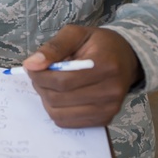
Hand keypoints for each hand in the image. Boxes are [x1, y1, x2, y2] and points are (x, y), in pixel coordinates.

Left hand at [22, 25, 143, 127]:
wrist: (126, 58)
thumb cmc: (99, 43)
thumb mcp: (76, 34)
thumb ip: (53, 47)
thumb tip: (31, 64)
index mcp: (105, 66)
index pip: (63, 81)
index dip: (40, 76)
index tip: (31, 68)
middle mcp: (111, 91)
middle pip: (60, 99)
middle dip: (41, 86)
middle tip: (38, 75)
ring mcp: (109, 109)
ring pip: (60, 114)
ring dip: (46, 100)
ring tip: (48, 85)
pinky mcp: (105, 119)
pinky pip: (68, 123)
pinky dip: (56, 111)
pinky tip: (59, 96)